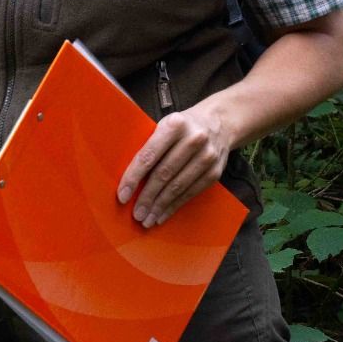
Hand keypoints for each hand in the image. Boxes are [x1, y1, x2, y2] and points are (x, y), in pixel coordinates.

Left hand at [116, 104, 232, 227]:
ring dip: (160, 206)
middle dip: (147, 197)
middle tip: (136, 214)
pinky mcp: (215, 171)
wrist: (219, 122)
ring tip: (147, 219)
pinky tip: (163, 215)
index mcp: (174, 125)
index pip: (149, 156)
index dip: (134, 178)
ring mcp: (206, 156)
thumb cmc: (182, 127)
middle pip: (164, 174)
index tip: (122, 196)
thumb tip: (127, 179)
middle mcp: (193, 139)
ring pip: (178, 186)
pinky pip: (191, 192)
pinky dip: (175, 205)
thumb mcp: (164, 125)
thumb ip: (149, 146)